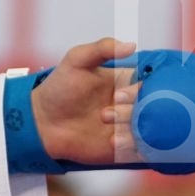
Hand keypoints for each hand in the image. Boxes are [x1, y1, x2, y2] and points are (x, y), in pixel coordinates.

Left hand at [31, 38, 140, 165]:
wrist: (42, 123)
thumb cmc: (59, 89)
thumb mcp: (76, 60)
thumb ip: (102, 48)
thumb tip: (131, 44)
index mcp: (126, 82)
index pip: (150, 84)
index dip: (139, 90)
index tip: (119, 94)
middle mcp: (132, 104)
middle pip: (152, 108)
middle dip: (133, 112)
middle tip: (105, 114)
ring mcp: (129, 127)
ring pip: (150, 130)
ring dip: (132, 131)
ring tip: (107, 130)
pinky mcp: (125, 148)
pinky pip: (143, 150)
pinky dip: (133, 147)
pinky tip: (112, 143)